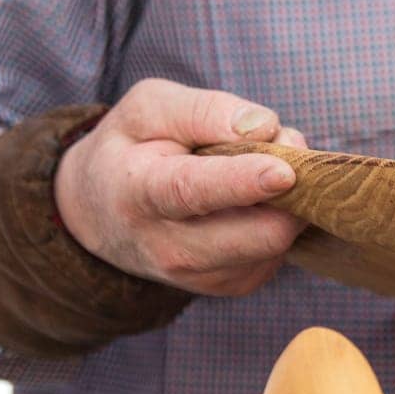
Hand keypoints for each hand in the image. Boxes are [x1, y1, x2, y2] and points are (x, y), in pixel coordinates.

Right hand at [54, 78, 307, 295]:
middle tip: (284, 145)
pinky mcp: (232, 284)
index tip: (284, 172)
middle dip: (293, 188)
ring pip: (278, 241)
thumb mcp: (148, 109)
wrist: (101, 217)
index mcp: (140, 193)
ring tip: (257, 171)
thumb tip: (265, 127)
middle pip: (260, 234)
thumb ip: (203, 110)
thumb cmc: (131, 150)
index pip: (194, 191)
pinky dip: (279, 219)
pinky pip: (279, 251)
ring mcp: (204, 275)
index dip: (244, 182)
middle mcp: (170, 247)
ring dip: (288, 201)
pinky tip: (252, 202)